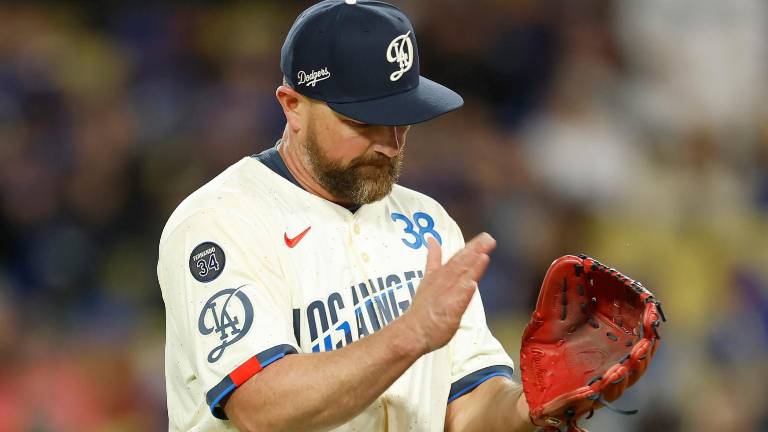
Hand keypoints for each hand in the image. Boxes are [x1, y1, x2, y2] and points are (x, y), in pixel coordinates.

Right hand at [404, 232, 495, 354]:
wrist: (412, 331)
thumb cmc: (423, 308)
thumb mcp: (428, 277)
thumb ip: (433, 259)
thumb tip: (432, 240)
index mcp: (440, 274)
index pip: (458, 258)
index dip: (471, 247)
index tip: (485, 236)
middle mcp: (444, 282)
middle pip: (461, 264)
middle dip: (475, 251)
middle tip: (488, 239)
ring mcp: (446, 296)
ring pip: (460, 279)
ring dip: (472, 267)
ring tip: (483, 255)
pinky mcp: (448, 311)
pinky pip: (456, 301)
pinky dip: (464, 291)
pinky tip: (472, 284)